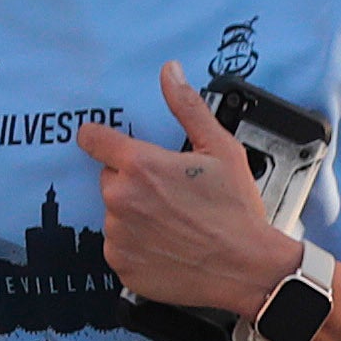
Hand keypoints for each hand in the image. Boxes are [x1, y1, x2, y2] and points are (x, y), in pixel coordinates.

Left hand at [78, 64, 300, 334]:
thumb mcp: (220, 149)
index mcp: (140, 166)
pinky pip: (120, 248)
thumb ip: (188, 107)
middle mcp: (121, 200)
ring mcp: (119, 236)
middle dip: (133, 182)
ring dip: (135, 216)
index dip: (98, 138)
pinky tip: (167, 246)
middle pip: (111, 180)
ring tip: (173, 224)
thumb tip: (170, 72)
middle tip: (170, 194)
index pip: (94, 140)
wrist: (247, 268)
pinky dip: (137, 247)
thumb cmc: (236, 210)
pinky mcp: (122, 266)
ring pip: (116, 216)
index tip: (100, 140)